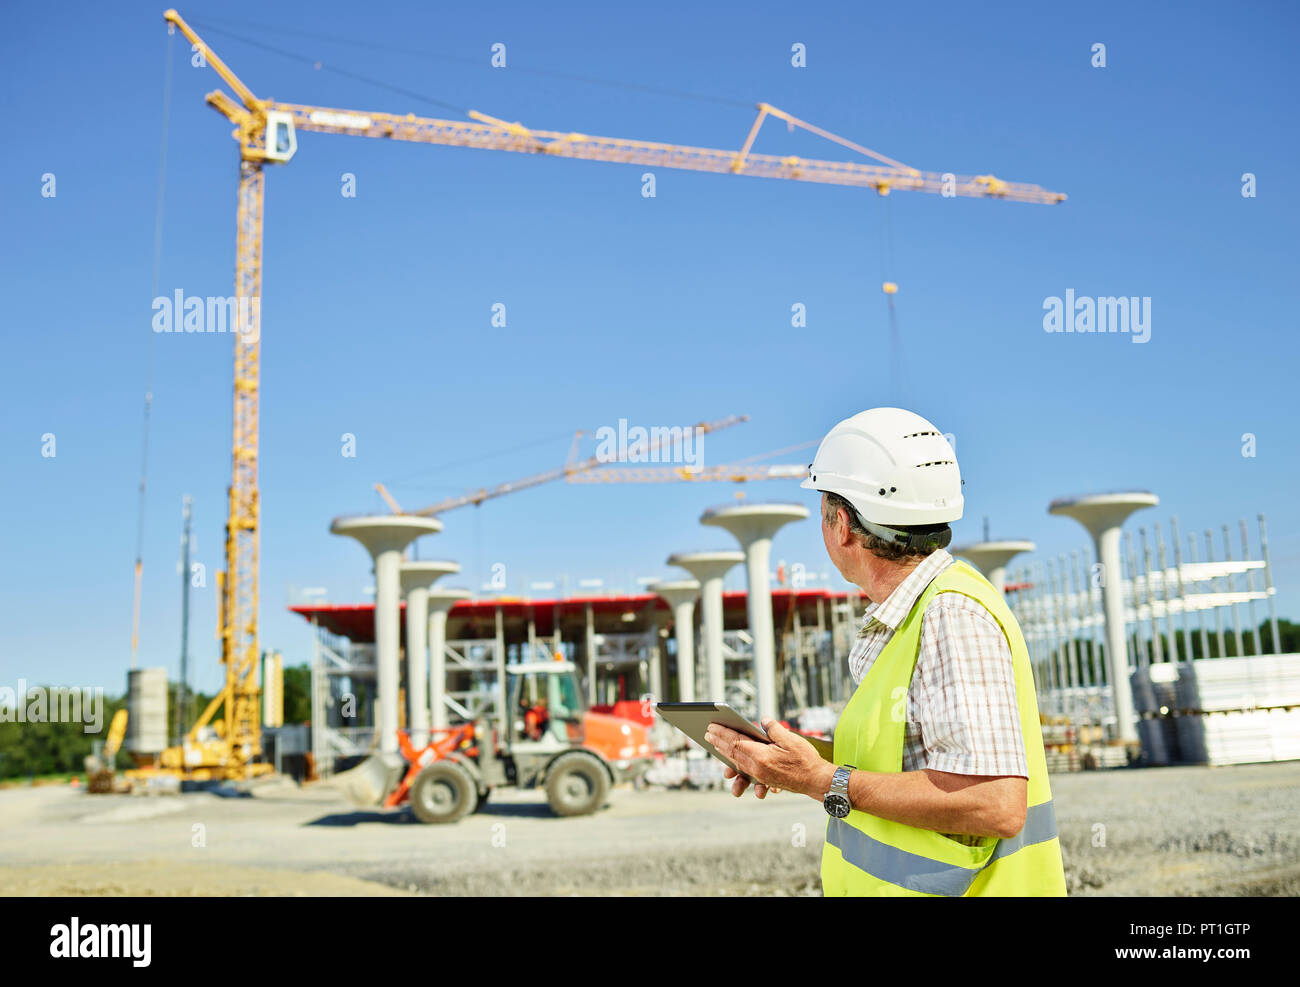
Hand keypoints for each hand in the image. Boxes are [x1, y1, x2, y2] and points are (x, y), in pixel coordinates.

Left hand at [705, 719, 835, 800]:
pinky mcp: (765, 779)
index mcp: (761, 756)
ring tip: (714, 745)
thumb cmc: (806, 759)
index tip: (711, 726)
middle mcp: (757, 767)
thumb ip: (774, 729)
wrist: (816, 781)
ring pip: (737, 762)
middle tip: (706, 733)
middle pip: (732, 752)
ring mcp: (760, 775)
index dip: (722, 733)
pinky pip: (745, 769)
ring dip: (724, 752)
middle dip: (718, 741)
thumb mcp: (791, 739)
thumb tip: (763, 720)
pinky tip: (732, 759)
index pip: (735, 742)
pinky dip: (736, 762)